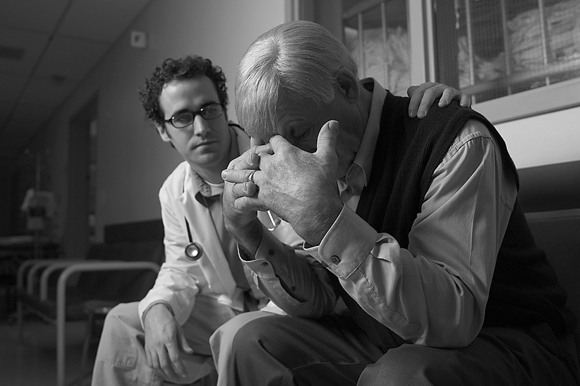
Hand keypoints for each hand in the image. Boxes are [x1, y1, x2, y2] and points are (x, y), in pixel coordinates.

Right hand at [143, 303, 192, 380]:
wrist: (154, 314)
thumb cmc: (168, 321)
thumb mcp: (179, 330)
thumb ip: (184, 343)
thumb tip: (190, 353)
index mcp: (169, 339)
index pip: (175, 358)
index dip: (180, 368)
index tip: (184, 375)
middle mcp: (159, 344)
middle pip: (165, 364)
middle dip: (172, 374)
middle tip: (179, 378)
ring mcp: (151, 347)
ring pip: (156, 365)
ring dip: (163, 374)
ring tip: (171, 377)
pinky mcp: (147, 347)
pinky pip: (149, 362)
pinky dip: (155, 369)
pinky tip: (161, 371)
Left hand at [223, 120, 342, 245]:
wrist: (315, 208)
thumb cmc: (322, 183)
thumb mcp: (327, 157)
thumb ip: (327, 138)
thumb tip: (333, 122)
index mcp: (285, 152)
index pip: (274, 141)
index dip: (273, 142)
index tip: (272, 142)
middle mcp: (271, 165)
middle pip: (254, 157)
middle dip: (249, 157)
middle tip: (242, 158)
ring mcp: (265, 182)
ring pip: (245, 175)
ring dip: (235, 174)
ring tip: (225, 174)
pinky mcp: (263, 198)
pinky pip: (248, 198)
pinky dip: (242, 200)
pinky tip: (237, 201)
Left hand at [407, 82, 471, 118]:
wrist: (448, 113)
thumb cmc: (430, 108)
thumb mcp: (421, 103)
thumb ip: (415, 97)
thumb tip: (409, 90)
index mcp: (427, 88)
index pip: (419, 92)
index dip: (414, 103)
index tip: (411, 116)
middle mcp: (439, 88)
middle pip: (431, 92)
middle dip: (425, 104)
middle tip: (421, 116)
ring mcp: (451, 92)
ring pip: (447, 92)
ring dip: (445, 98)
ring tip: (441, 106)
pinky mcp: (462, 97)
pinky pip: (464, 97)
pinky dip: (464, 101)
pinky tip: (462, 106)